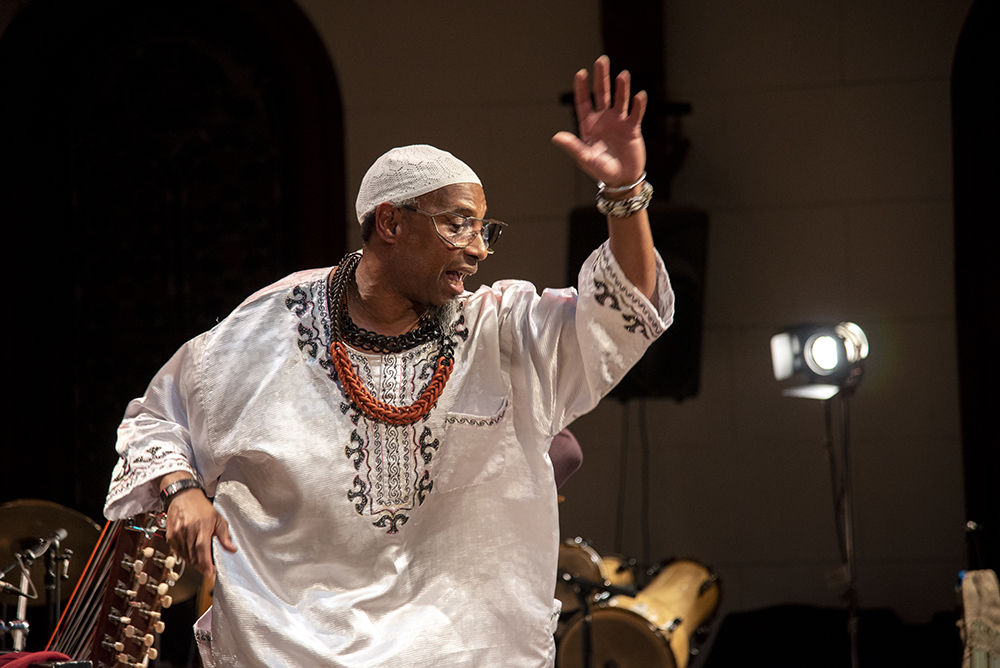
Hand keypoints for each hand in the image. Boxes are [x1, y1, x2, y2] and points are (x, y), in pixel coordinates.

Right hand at [163, 483, 236, 577]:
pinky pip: (178, 552)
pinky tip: (192, 553)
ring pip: (185, 556)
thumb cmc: (201, 507)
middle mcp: (188, 530)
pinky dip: (185, 556)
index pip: (202, 548)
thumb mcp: (218, 519)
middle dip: (201, 566)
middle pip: (193, 555)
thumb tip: (232, 550)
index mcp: (202, 525)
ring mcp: (177, 533)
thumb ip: (225, 536)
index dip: (205, 562)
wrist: (183, 497)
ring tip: (201, 561)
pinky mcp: (170, 536)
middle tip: (208, 569)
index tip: (209, 571)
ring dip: (194, 562)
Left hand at [552, 55, 646, 188]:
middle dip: (602, 78)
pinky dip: (638, 105)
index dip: (582, 88)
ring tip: (622, 75)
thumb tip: (555, 137)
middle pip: (602, 94)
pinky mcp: (632, 129)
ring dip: (621, 88)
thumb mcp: (585, 158)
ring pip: (620, 100)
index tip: (581, 73)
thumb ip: (573, 146)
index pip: (584, 102)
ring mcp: (619, 123)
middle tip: (602, 61)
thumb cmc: (601, 170)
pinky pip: (636, 114)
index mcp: (589, 125)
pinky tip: (640, 95)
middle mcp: (604, 120)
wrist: (622, 180)